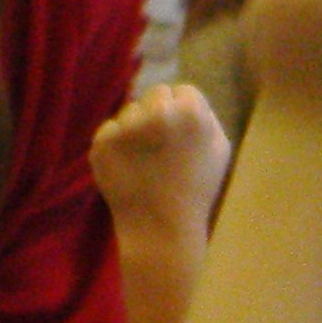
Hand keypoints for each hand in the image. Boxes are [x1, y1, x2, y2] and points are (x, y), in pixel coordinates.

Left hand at [90, 83, 233, 243]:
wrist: (161, 232)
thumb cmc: (195, 190)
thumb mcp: (218, 148)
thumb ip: (204, 114)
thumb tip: (181, 92)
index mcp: (191, 111)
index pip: (183, 91)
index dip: (182, 117)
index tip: (181, 141)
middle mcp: (159, 112)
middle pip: (156, 94)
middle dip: (159, 115)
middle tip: (162, 150)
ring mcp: (128, 127)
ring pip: (131, 112)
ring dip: (136, 130)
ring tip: (146, 165)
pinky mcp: (103, 142)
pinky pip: (110, 131)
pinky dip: (116, 148)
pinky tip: (128, 171)